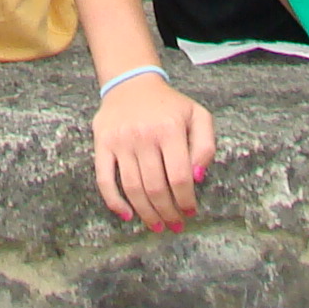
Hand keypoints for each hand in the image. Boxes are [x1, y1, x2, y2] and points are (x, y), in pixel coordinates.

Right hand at [93, 70, 215, 232]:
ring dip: (146, 213)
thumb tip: (198, 177)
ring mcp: (121, 140)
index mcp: (170, 128)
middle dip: (168, 212)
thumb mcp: (197, 116)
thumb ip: (205, 145)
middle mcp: (144, 135)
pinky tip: (127, 214)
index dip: (186, 200)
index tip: (190, 212)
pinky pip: (104, 179)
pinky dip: (114, 201)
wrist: (132, 82)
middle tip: (174, 225)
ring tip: (157, 225)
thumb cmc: (169, 105)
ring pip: (133, 188)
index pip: (179, 176)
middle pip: (156, 187)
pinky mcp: (102, 143)